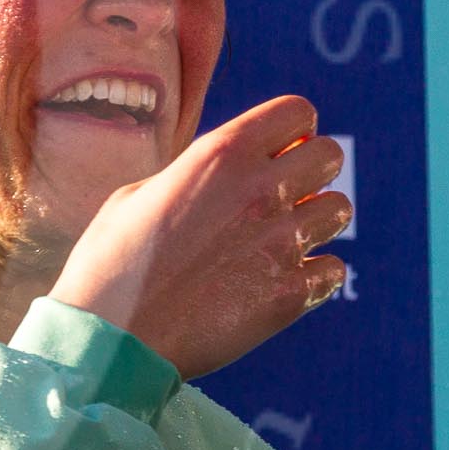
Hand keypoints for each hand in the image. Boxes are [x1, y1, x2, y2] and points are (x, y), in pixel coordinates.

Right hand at [49, 95, 349, 381]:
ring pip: (338, 211)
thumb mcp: (137, 195)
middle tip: (282, 195)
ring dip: (312, 221)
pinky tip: (273, 281)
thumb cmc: (110, 263)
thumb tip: (224, 176)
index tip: (277, 149)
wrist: (110, 336)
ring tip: (275, 241)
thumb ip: (192, 176)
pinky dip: (311, 274)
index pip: (297, 113)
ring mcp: (281, 243)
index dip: (290, 130)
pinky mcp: (291, 294)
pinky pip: (332, 269)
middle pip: (329, 156)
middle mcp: (259, 191)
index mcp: (219, 155)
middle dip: (311, 171)